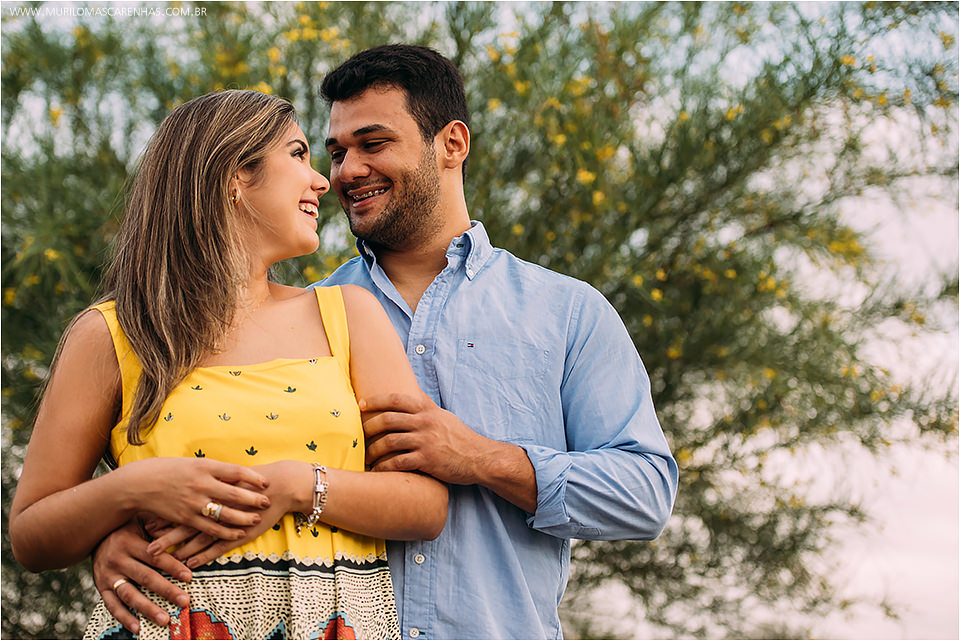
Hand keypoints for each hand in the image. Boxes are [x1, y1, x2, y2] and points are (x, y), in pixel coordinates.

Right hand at [93, 519, 191, 633]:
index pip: (155, 557)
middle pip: (145, 578)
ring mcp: (107, 576)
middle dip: (167, 591)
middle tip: (185, 601)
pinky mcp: (101, 587)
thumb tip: (184, 526)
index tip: (190, 577)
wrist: (91, 533)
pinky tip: (138, 628)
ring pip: (129, 595)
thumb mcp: (140, 518)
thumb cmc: (125, 525)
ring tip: (165, 619)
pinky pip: (112, 606)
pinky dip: (124, 618)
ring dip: (148, 609)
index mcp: (129, 542)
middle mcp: (117, 560)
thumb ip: (159, 523)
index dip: (173, 567)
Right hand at [121, 457, 270, 539]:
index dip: (253, 478)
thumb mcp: (190, 463)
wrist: (136, 484)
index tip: (265, 482)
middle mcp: (200, 483)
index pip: (235, 471)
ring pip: (225, 513)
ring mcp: (193, 502)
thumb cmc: (164, 469)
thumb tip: (233, 473)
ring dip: (243, 517)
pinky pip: (210, 528)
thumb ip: (211, 469)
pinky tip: (238, 534)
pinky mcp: (185, 518)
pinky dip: (226, 532)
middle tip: (267, 501)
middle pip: (234, 493)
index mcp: (203, 466)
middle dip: (253, 498)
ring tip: (257, 519)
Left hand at [159, 460, 310, 568]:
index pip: (181, 504)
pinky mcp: (239, 532)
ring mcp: (227, 520)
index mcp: (210, 488)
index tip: (145, 525)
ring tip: (163, 561)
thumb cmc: (253, 478)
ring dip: (180, 550)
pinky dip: (203, 556)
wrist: (279, 485)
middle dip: (165, 537)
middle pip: (185, 523)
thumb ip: (209, 476)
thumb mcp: (227, 472)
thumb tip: (188, 476)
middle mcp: (215, 505)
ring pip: (198, 538)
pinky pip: (217, 547)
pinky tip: (190, 564)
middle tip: (147, 547)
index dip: (163, 516)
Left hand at [360, 392, 486, 484]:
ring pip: (390, 442)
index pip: (396, 399)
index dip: (375, 400)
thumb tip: (414, 391)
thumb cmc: (460, 437)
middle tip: (360, 435)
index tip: (361, 405)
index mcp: (427, 410)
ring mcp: (426, 441)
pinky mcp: (427, 461)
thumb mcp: (444, 416)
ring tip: (367, 456)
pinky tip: (378, 471)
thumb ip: (427, 405)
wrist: (479, 458)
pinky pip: (398, 463)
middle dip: (369, 427)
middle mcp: (425, 423)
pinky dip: (384, 467)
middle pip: (388, 420)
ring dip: (374, 450)